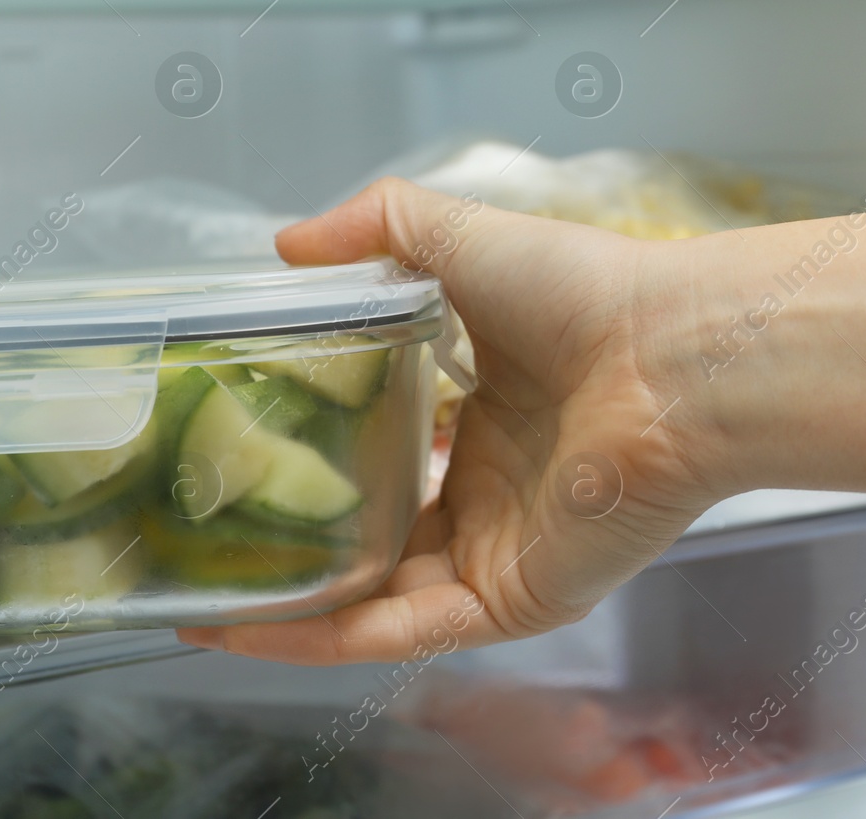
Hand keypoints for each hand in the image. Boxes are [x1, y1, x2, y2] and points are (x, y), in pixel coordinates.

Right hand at [176, 178, 717, 663]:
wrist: (671, 357)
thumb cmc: (582, 294)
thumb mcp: (458, 238)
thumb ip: (374, 230)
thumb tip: (286, 244)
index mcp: (487, 419)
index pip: (391, 457)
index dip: (319, 460)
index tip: (243, 455)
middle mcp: (490, 494)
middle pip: (375, 539)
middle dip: (296, 549)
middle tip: (206, 547)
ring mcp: (497, 553)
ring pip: (372, 600)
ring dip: (285, 610)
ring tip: (194, 610)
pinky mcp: (507, 599)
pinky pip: (397, 631)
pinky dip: (317, 636)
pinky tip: (238, 631)